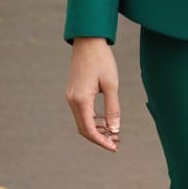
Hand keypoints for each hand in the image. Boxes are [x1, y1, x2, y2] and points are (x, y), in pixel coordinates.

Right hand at [66, 37, 120, 151]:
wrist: (88, 41)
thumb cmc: (102, 60)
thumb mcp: (111, 84)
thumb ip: (112, 108)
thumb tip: (114, 129)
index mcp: (81, 100)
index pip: (89, 130)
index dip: (102, 141)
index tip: (114, 148)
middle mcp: (72, 100)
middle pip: (84, 129)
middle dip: (99, 138)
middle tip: (116, 142)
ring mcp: (71, 96)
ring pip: (82, 121)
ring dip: (97, 129)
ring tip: (114, 132)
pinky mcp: (74, 92)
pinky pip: (82, 112)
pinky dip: (93, 119)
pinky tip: (105, 120)